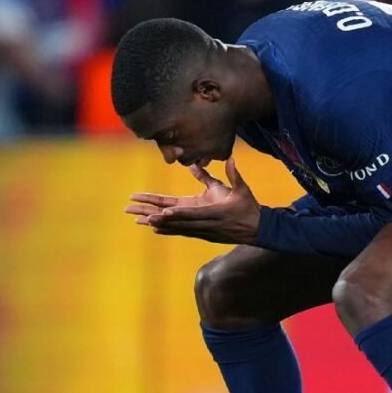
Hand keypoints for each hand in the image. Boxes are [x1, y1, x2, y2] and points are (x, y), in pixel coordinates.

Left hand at [124, 159, 261, 243]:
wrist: (258, 229)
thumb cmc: (248, 207)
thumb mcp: (241, 189)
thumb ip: (232, 174)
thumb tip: (229, 158)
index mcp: (213, 212)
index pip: (191, 213)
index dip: (175, 214)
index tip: (159, 214)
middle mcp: (204, 224)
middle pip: (175, 221)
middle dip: (154, 217)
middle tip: (134, 214)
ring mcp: (202, 230)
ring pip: (175, 227)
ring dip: (156, 223)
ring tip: (137, 220)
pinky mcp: (202, 234)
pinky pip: (181, 231)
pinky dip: (167, 229)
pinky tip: (153, 228)